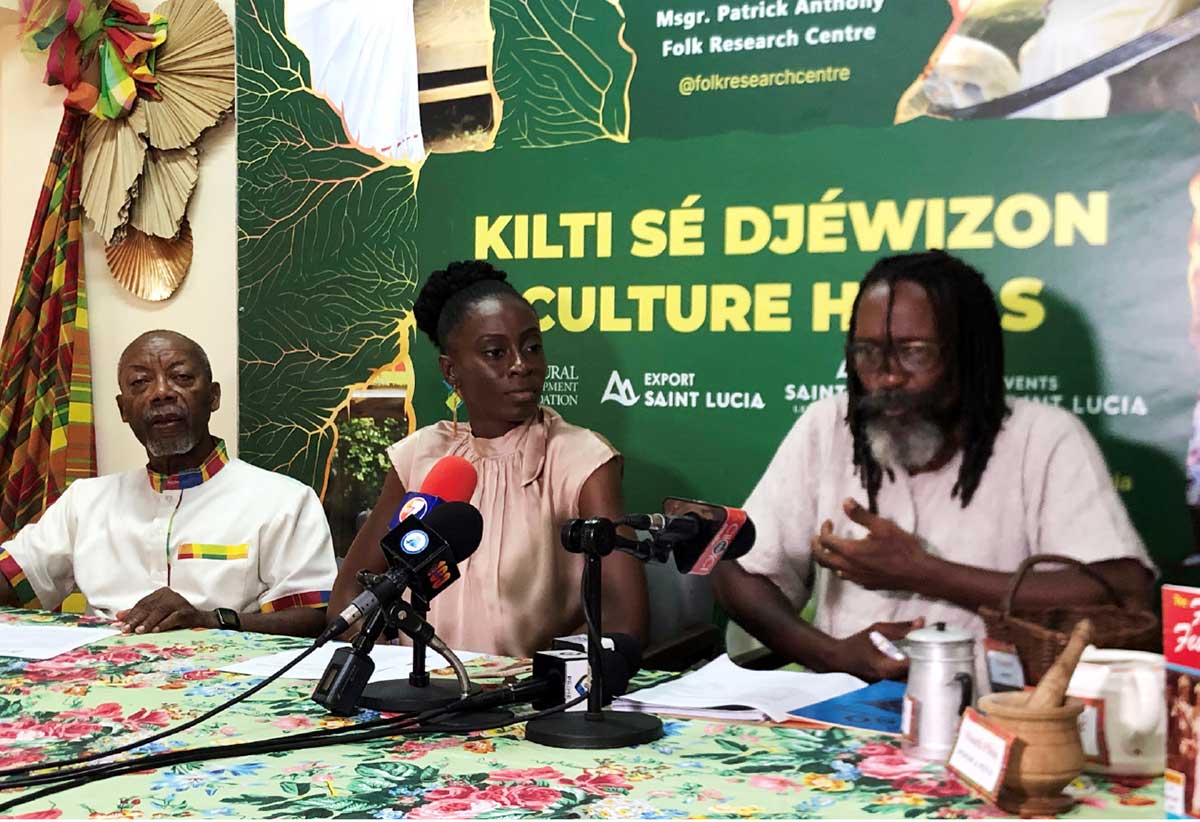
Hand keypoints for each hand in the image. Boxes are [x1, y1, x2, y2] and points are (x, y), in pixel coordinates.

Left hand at [114, 588, 213, 633]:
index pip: (142, 603)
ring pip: (160, 611)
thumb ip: (138, 614)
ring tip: (139, 631)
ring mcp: (178, 602)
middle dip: (136, 619)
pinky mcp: (186, 611)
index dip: (131, 614)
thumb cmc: (175, 616)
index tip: (120, 625)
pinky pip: (173, 617)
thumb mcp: (156, 614)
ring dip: (148, 622)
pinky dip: (163, 624)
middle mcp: (169, 594)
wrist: (199, 619)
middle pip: (149, 607)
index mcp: (160, 593)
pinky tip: (156, 630)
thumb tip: (119, 616)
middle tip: (126, 629)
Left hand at [811, 498, 931, 592]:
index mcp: (850, 551)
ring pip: (833, 569)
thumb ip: (861, 515)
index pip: (826, 541)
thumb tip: (845, 502)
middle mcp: (848, 567)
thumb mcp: (882, 526)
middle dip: (816, 546)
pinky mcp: (865, 585)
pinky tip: (847, 562)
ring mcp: (856, 578)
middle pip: (822, 559)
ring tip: (830, 548)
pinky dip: (840, 567)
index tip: (829, 521)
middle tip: (818, 536)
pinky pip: (845, 576)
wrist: (917, 573)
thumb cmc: (901, 548)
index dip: (823, 530)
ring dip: (827, 558)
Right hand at [829, 618, 923, 681]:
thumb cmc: (856, 643)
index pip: (914, 665)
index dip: (926, 655)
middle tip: (932, 650)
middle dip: (925, 662)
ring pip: (911, 679)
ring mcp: (888, 686)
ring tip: (924, 655)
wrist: (838, 658)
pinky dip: (909, 671)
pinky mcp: (886, 686)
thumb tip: (921, 622)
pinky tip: (912, 661)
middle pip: (916, 675)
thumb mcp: (877, 630)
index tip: (933, 645)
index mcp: (886, 667)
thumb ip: (900, 628)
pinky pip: (903, 680)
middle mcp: (889, 680)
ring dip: (918, 667)